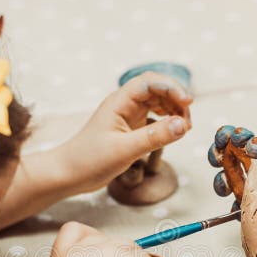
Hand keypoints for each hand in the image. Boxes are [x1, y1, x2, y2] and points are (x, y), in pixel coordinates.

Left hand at [59, 72, 192, 194]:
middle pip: (158, 90)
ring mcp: (128, 115)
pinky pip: (154, 117)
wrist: (68, 174)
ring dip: (174, 111)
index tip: (188, 102)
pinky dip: (167, 122)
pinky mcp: (130, 128)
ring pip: (158, 103)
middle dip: (176, 100)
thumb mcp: (125, 150)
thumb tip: (184, 124)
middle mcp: (125, 104)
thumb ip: (155, 137)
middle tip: (188, 123)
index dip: (172, 88)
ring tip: (184, 129)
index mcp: (120, 101)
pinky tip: (172, 133)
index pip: (151, 82)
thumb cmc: (89, 160)